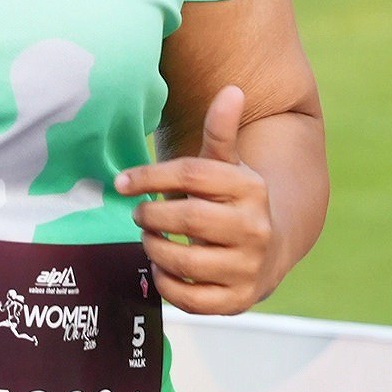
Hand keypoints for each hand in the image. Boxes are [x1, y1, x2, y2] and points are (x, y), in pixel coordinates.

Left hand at [118, 86, 281, 314]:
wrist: (269, 252)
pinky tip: (162, 269)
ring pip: (185, 260)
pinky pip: (190, 298)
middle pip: (188, 218)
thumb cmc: (233, 203)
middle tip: (138, 215)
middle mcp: (254, 228)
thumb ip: (221, 133)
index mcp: (250, 188)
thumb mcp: (227, 167)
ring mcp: (247, 267)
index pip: (193, 175)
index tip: (122, 182)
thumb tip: (232, 90)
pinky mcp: (237, 301)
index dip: (151, 176)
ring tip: (149, 239)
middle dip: (152, 216)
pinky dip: (166, 284)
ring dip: (154, 250)